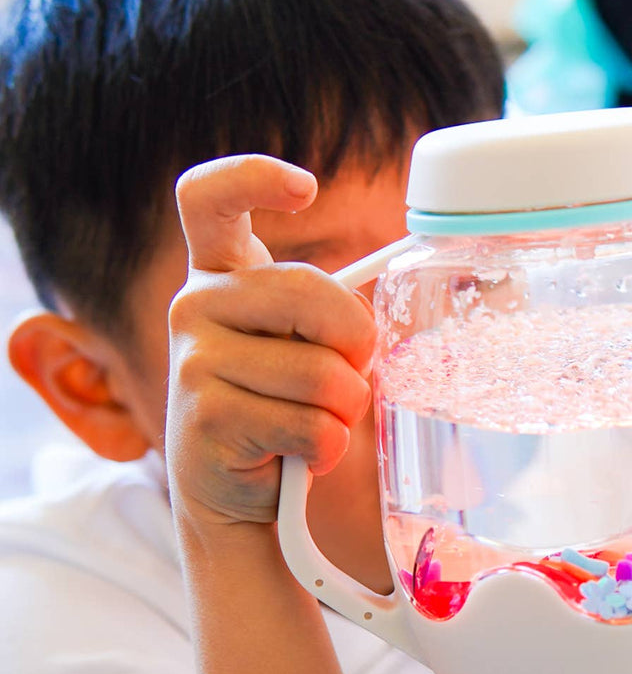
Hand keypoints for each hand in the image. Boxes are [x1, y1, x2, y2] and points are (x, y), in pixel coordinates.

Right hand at [167, 155, 374, 533]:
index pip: (209, 198)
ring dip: (342, 410)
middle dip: (354, 342)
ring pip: (321, 373)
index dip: (252, 177)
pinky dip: (325, 448)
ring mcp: (193, 359)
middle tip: (347, 375)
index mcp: (223, 275)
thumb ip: (333, 314)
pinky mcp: (207, 417)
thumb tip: (396, 300)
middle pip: (309, 290)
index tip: (304, 187)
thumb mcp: (310, 348)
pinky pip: (311, 425)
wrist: (241, 496)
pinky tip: (300, 455)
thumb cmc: (287, 410)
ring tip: (313, 423)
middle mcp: (196, 304)